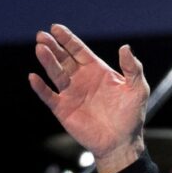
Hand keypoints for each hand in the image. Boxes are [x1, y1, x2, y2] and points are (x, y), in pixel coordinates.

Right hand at [29, 24, 148, 172]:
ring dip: (47, 61)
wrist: (123, 143)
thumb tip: (125, 48)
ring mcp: (71, 93)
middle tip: (42, 36)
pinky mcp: (63, 109)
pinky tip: (33, 78)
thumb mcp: (138, 90)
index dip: (67, 39)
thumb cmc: (131, 116)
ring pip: (55, 73)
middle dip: (53, 47)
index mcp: (96, 71)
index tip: (56, 29)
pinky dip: (40, 88)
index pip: (78, 50)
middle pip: (63, 58)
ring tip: (41, 49)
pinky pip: (49, 96)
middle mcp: (81, 79)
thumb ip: (133, 69)